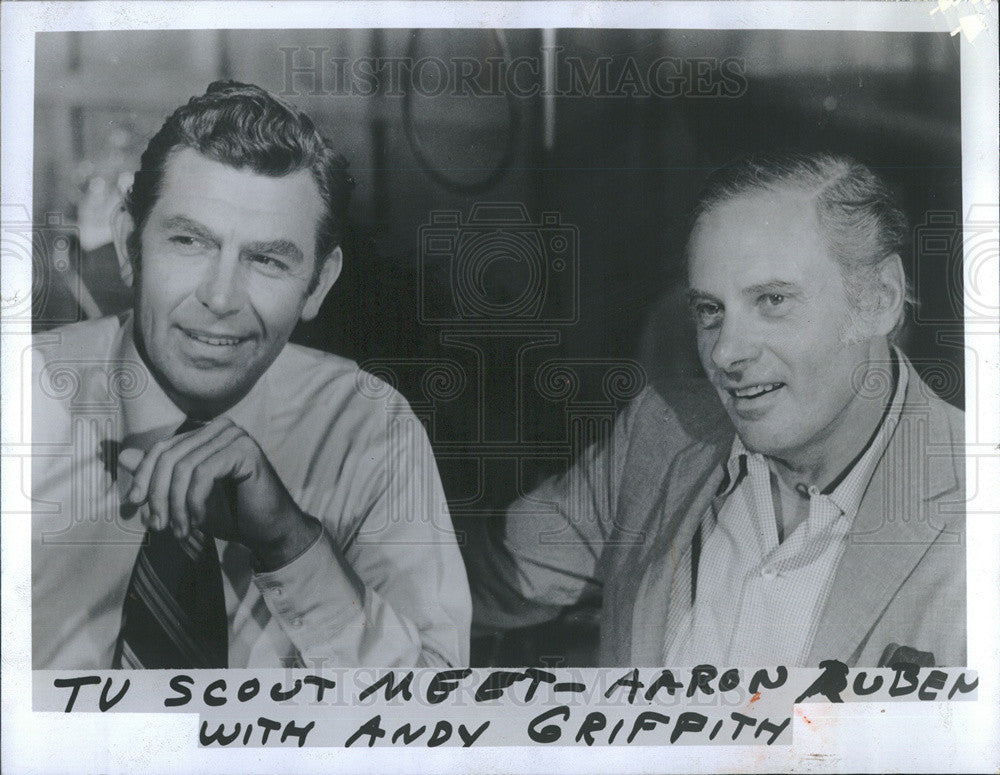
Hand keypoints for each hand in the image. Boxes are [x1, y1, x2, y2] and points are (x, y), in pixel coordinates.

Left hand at [119, 417, 320, 569]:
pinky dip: (194, 501)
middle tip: (158, 527)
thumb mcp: (184, 497)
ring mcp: (235, 436)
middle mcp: (221, 428)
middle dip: (158, 496)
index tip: (134, 505)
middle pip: (170, 457)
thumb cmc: (230, 514)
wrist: (268, 531)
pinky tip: (198, 521)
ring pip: (184, 467)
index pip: (163, 448)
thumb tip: (122, 456)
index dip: (143, 476)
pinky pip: (203, 473)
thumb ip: (157, 476)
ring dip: (177, 505)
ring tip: (180, 530)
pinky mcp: (245, 450)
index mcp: (206, 434)